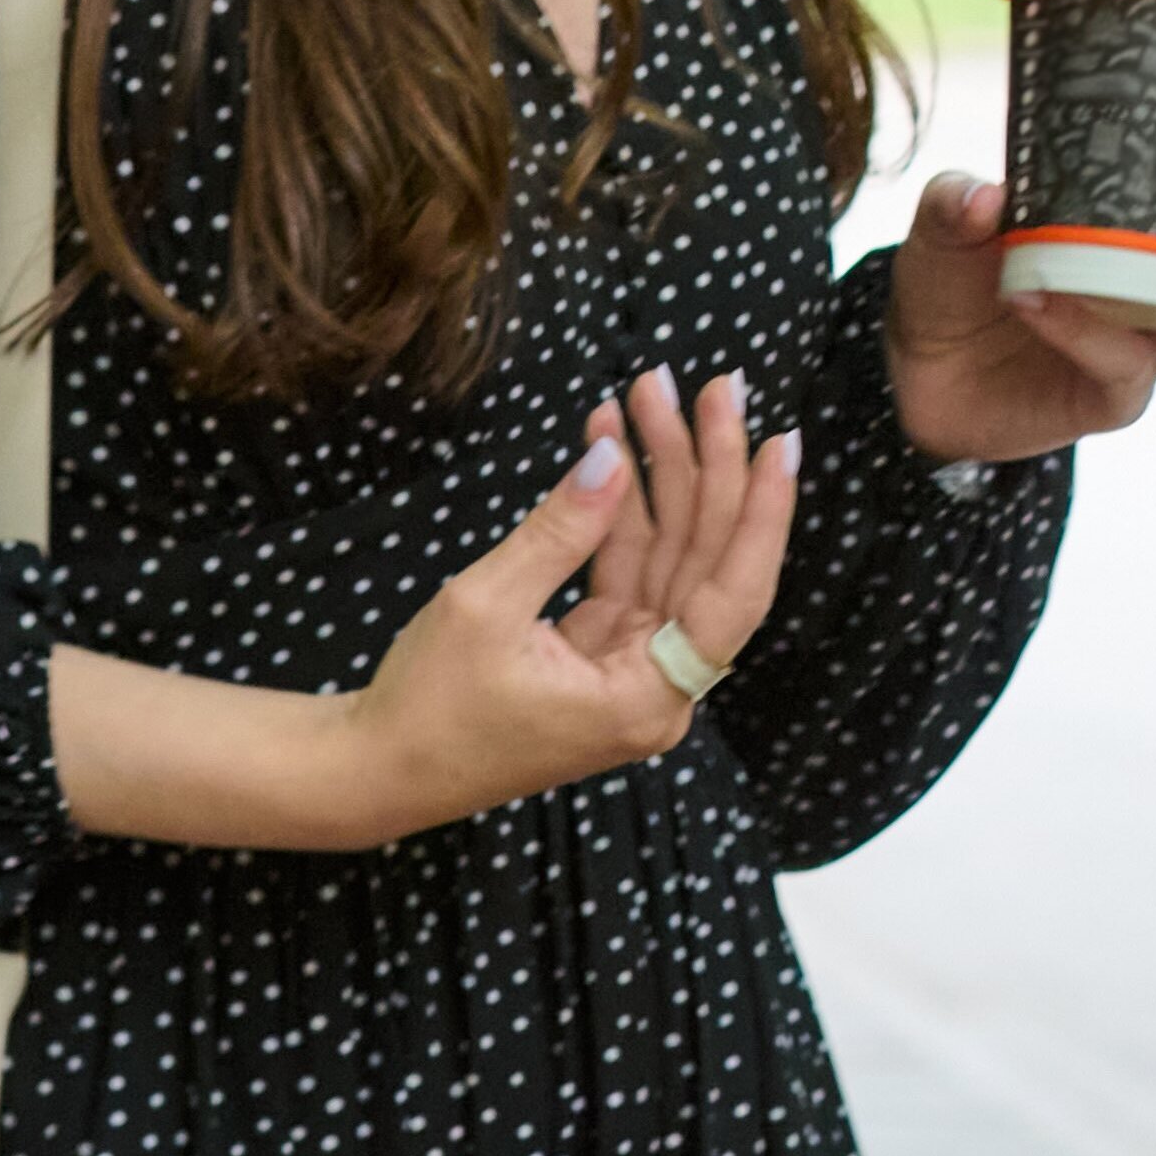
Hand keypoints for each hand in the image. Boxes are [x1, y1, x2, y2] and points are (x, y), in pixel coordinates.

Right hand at [338, 367, 800, 824]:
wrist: (379, 769)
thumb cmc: (428, 705)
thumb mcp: (486, 606)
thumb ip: (562, 529)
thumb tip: (614, 453)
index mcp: (647, 698)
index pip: (735, 596)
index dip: (762, 513)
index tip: (776, 439)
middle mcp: (656, 687)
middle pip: (707, 564)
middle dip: (706, 467)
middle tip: (711, 386)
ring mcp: (631, 669)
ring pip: (670, 558)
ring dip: (660, 476)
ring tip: (647, 395)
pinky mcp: (601, 653)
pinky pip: (629, 570)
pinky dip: (620, 512)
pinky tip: (615, 444)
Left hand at [885, 140, 1155, 464]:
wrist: (911, 368)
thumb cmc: (955, 279)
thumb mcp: (945, 224)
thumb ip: (958, 201)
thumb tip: (987, 195)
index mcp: (1148, 228)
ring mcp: (1147, 346)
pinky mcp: (1114, 397)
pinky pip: (1127, 368)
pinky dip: (1088, 331)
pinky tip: (1039, 300)